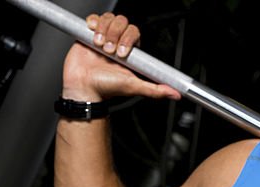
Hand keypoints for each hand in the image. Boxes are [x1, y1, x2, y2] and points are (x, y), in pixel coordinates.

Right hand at [62, 12, 180, 102]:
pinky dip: (94, 24)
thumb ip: (155, 90)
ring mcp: (104, 36)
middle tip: (110, 52)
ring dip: (104, 31)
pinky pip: (95, 18)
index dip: (128, 38)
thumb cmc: (106, 88)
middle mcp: (117, 42)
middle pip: (122, 22)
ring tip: (100, 47)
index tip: (122, 54)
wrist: (83, 88)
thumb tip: (175, 94)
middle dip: (116, 35)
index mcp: (130, 52)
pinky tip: (93, 36)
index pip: (134, 32)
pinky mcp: (90, 34)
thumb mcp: (134, 87)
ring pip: (109, 18)